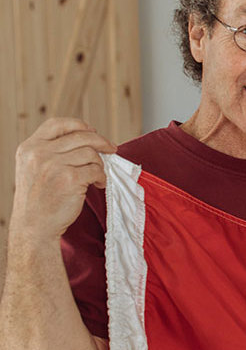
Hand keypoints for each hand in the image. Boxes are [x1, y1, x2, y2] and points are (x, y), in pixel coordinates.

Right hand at [10, 119, 115, 242]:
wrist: (34, 226)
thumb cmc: (39, 199)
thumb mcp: (34, 167)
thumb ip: (51, 151)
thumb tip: (86, 136)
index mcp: (29, 147)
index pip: (57, 124)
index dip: (78, 124)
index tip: (93, 131)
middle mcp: (39, 153)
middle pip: (81, 136)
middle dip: (101, 142)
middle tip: (112, 149)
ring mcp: (54, 165)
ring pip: (91, 153)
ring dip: (100, 165)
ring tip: (96, 176)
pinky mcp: (70, 179)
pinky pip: (96, 170)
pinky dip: (101, 177)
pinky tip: (98, 184)